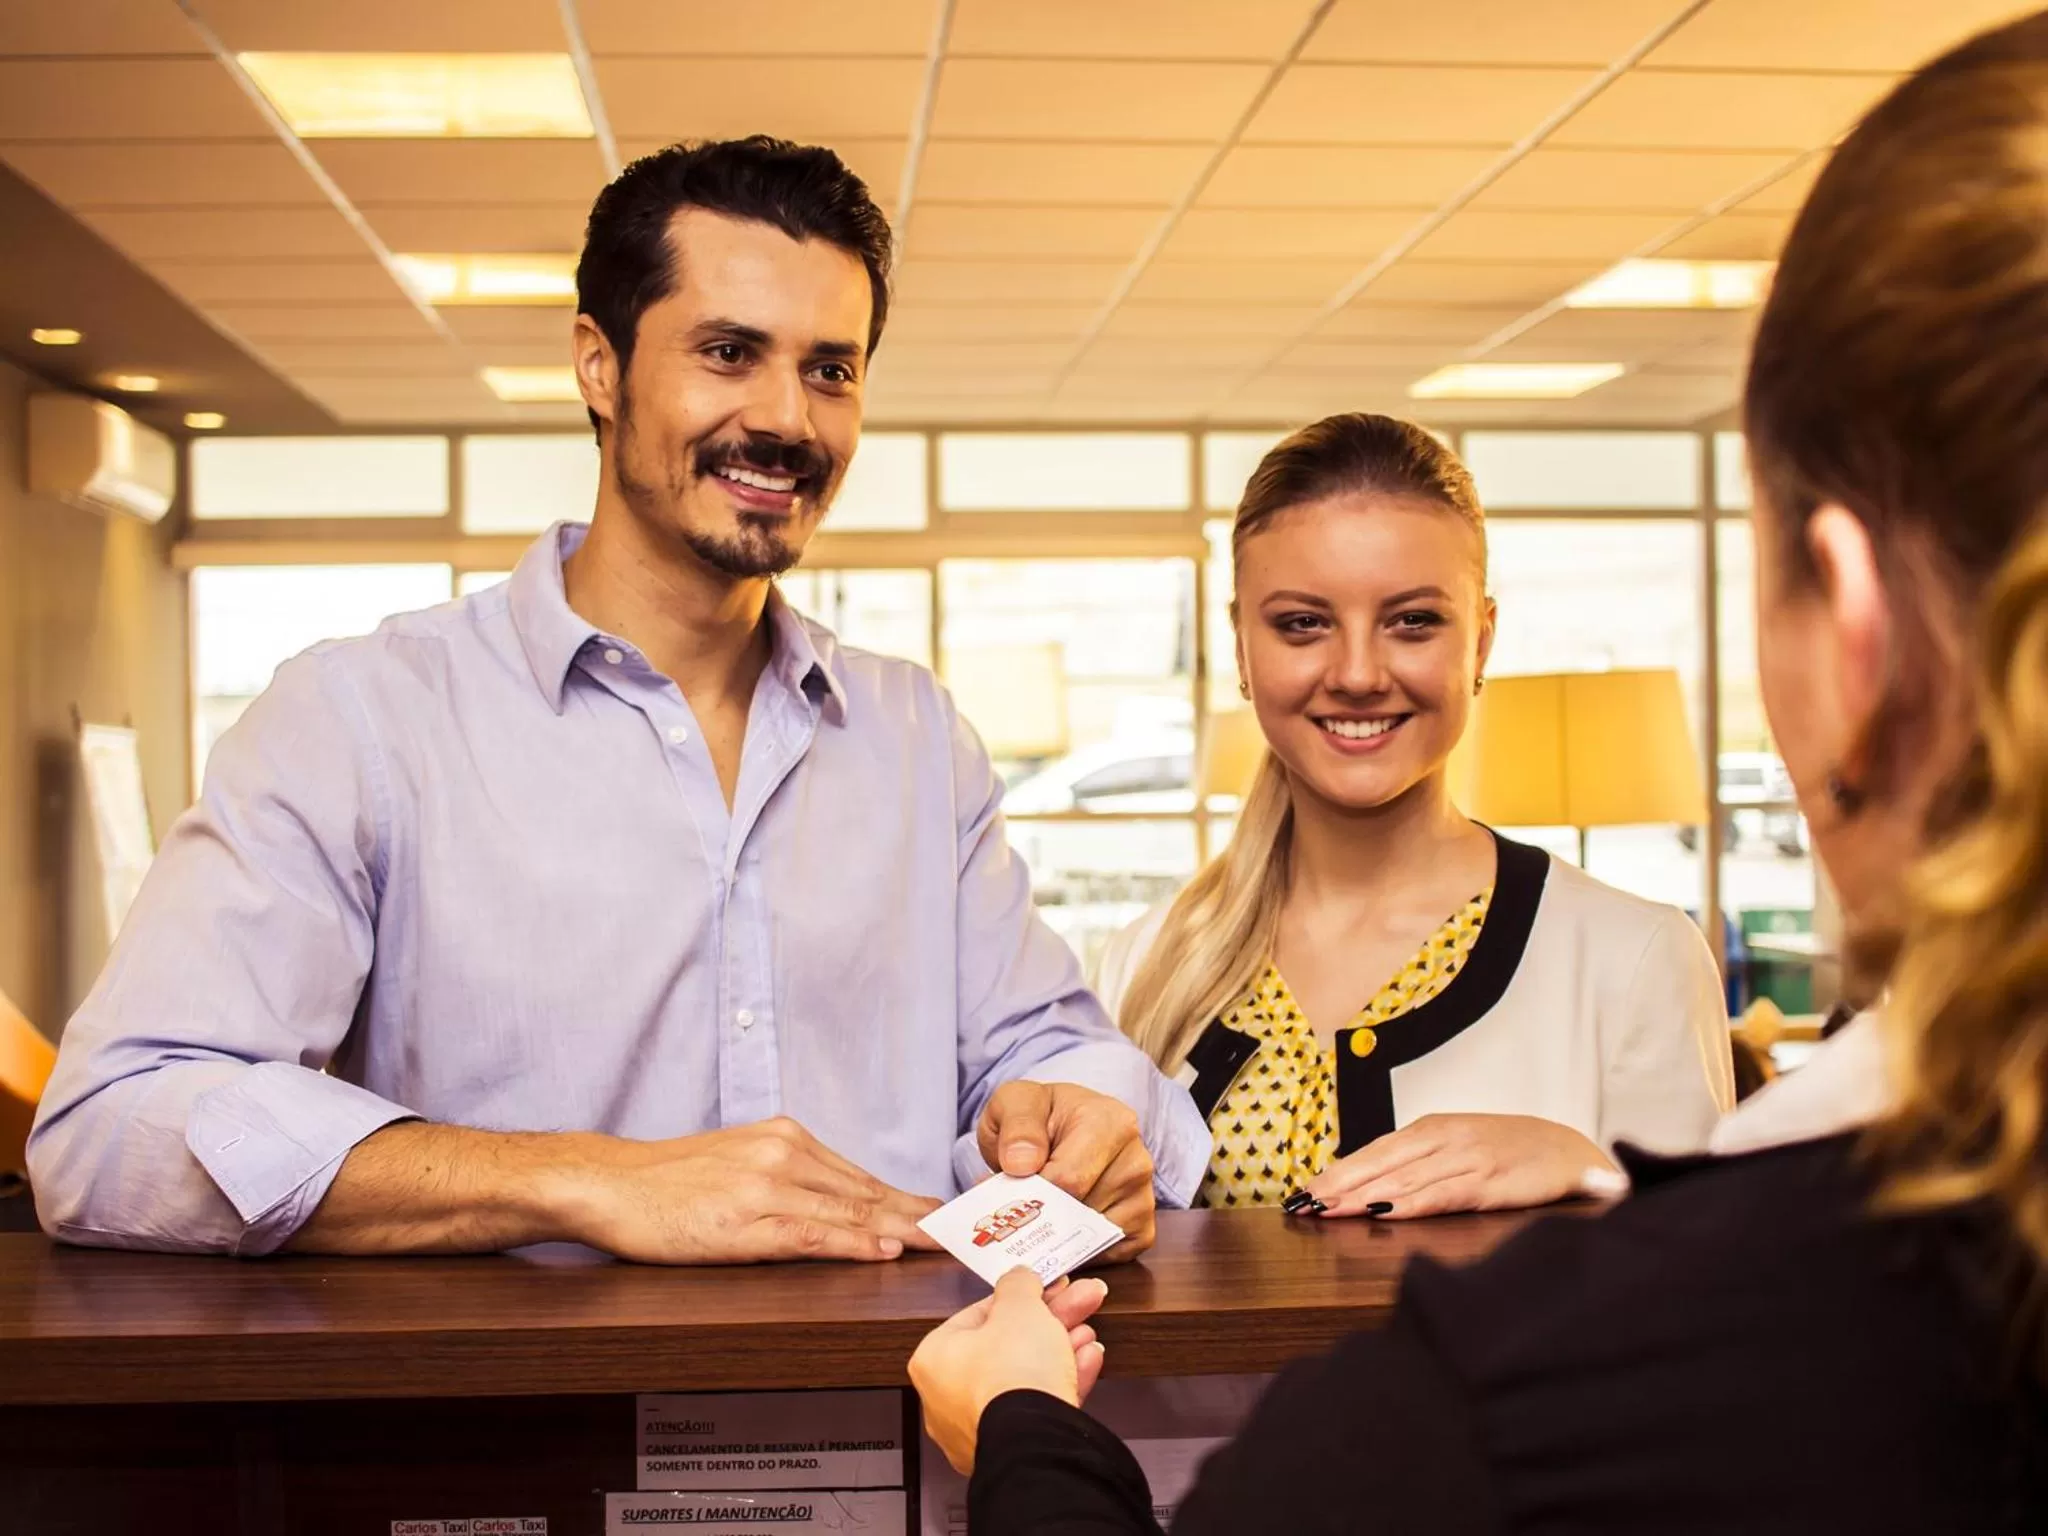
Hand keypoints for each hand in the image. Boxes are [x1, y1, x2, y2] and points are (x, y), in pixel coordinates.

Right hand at [553, 1117, 942, 1263]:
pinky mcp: (744, 1220)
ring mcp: (765, 1185)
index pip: (858, 1175)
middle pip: (864, 1192)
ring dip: (900, 1230)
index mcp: (783, 1136)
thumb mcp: (737, 1160)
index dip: (904, 1198)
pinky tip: (882, 1252)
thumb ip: (786, 1175)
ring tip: (938, 1243)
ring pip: (848, 1211)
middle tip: (958, 1232)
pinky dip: (853, 1244)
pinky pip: (811, 1235)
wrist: (611, 1183)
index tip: (940, 1214)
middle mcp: (782, 1152)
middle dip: (916, 1214)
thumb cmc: (668, 1181)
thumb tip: (837, 1203)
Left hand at [910, 1269, 1109, 1474]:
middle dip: (1050, 1320)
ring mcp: (979, 1426)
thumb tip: (1019, 1278)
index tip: (1044, 1288)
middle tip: (1077, 1302)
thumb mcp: (1018, 1308)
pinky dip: (1063, 1381)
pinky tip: (1087, 1360)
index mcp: (935, 1359)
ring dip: (1061, 1349)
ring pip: (1026, 1376)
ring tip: (1087, 1332)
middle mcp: (949, 1397)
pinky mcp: (1011, 1446)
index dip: (1018, 1298)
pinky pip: (1037, 1406)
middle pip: (1008, 1345)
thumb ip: (1018, 1286)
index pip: (978, 1316)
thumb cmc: (1011, 1375)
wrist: (1035, 1439)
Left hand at [977, 1081, 1155, 1260]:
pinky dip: (1080, 1250)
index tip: (1013, 1188)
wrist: (1061, 1126)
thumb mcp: (1016, 1101)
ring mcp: (1144, 1197)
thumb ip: (1017, 1125)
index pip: (1069, 1180)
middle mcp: (1137, 1160)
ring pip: (1092, 1238)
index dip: (1033, 1193)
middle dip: (1044, 1215)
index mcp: (1111, 1122)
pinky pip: (1108, 1255)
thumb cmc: (1041, 1116)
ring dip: (1059, 1234)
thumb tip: (1022, 1163)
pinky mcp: (1142, 1228)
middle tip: (1019, 1204)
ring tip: (1043, 1209)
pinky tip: (1063, 1227)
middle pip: (1080, 1213)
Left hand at [1304, 1113, 1618, 1219]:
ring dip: (1363, 1195)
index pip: (1374, 1150)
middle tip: (1304, 1203)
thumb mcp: (1458, 1147)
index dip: (1338, 1170)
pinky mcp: (1490, 1182)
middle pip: (1381, 1162)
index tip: (1304, 1190)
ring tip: (1329, 1210)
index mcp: (1432, 1128)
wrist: (1571, 1151)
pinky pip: (1442, 1193)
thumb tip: (1370, 1184)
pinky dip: (1411, 1202)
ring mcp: (1466, 1158)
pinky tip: (1385, 1212)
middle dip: (1339, 1184)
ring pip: (1404, 1178)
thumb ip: (1419, 1162)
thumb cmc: (1509, 1151)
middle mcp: (1444, 1138)